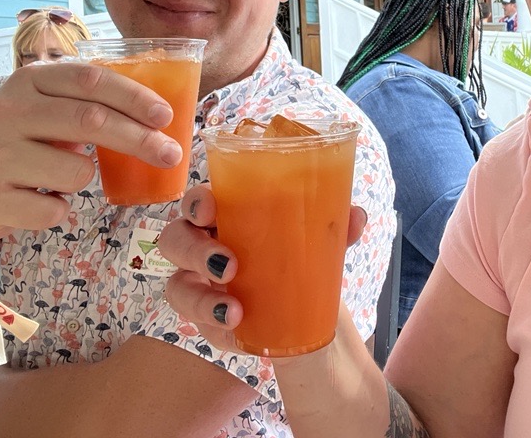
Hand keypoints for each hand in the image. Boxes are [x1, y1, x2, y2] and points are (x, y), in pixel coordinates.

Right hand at [0, 62, 182, 244]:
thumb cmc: (13, 145)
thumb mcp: (40, 111)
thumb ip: (84, 104)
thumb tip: (155, 118)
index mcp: (26, 82)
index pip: (90, 79)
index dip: (134, 96)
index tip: (166, 116)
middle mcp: (6, 112)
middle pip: (90, 121)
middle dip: (140, 139)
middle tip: (171, 154)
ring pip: (77, 171)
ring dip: (85, 179)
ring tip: (60, 176)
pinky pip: (55, 209)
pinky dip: (59, 209)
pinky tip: (36, 200)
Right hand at [159, 184, 366, 352]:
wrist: (301, 302)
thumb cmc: (297, 253)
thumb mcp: (316, 238)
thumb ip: (334, 226)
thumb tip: (356, 217)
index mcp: (225, 213)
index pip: (197, 200)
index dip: (196, 202)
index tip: (209, 210)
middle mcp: (202, 244)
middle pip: (175, 239)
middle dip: (194, 251)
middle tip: (227, 266)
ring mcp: (197, 284)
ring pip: (176, 286)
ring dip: (201, 299)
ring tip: (234, 310)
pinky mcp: (204, 319)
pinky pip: (196, 324)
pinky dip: (215, 327)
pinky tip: (238, 330)